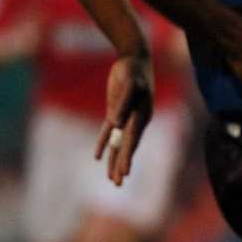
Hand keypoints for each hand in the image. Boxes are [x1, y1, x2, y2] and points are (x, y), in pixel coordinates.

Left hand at [95, 55, 153, 185]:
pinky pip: (110, 132)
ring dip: (115, 160)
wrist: (134, 58)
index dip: (127, 157)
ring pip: (119, 143)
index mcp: (142, 116)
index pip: (133, 141)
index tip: (124, 172)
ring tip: (113, 179)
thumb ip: (123, 104)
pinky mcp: (117, 111)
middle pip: (128, 146)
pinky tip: (99, 157)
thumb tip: (116, 124)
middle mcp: (136, 120)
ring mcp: (126, 117)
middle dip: (122, 165)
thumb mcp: (129, 84)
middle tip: (117, 183)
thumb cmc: (133, 70)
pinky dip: (105, 143)